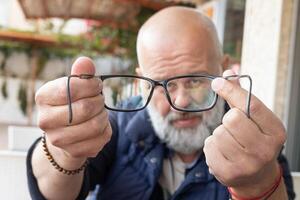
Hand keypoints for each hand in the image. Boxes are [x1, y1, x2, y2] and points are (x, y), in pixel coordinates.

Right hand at [35, 57, 111, 168]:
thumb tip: (85, 62)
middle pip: (85, 107)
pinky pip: (102, 138)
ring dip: (103, 116)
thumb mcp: (74, 85)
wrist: (65, 132)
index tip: (97, 85)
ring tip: (99, 113)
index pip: (72, 87)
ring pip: (95, 125)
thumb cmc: (71, 103)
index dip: (92, 85)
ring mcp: (58, 139)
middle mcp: (45, 120)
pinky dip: (106, 130)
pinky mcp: (74, 151)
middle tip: (99, 100)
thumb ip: (81, 74)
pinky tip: (99, 127)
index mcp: (43, 97)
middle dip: (99, 101)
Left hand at [203, 70, 285, 195]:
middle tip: (234, 129)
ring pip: (218, 133)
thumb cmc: (254, 140)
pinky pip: (208, 147)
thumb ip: (241, 96)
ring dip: (219, 135)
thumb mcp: (255, 119)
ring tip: (229, 144)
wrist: (255, 176)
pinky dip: (211, 147)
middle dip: (228, 120)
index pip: (251, 105)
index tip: (217, 82)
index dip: (232, 90)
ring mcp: (246, 165)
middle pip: (231, 119)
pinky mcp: (228, 173)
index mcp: (275, 131)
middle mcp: (264, 150)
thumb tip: (229, 72)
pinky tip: (223, 154)